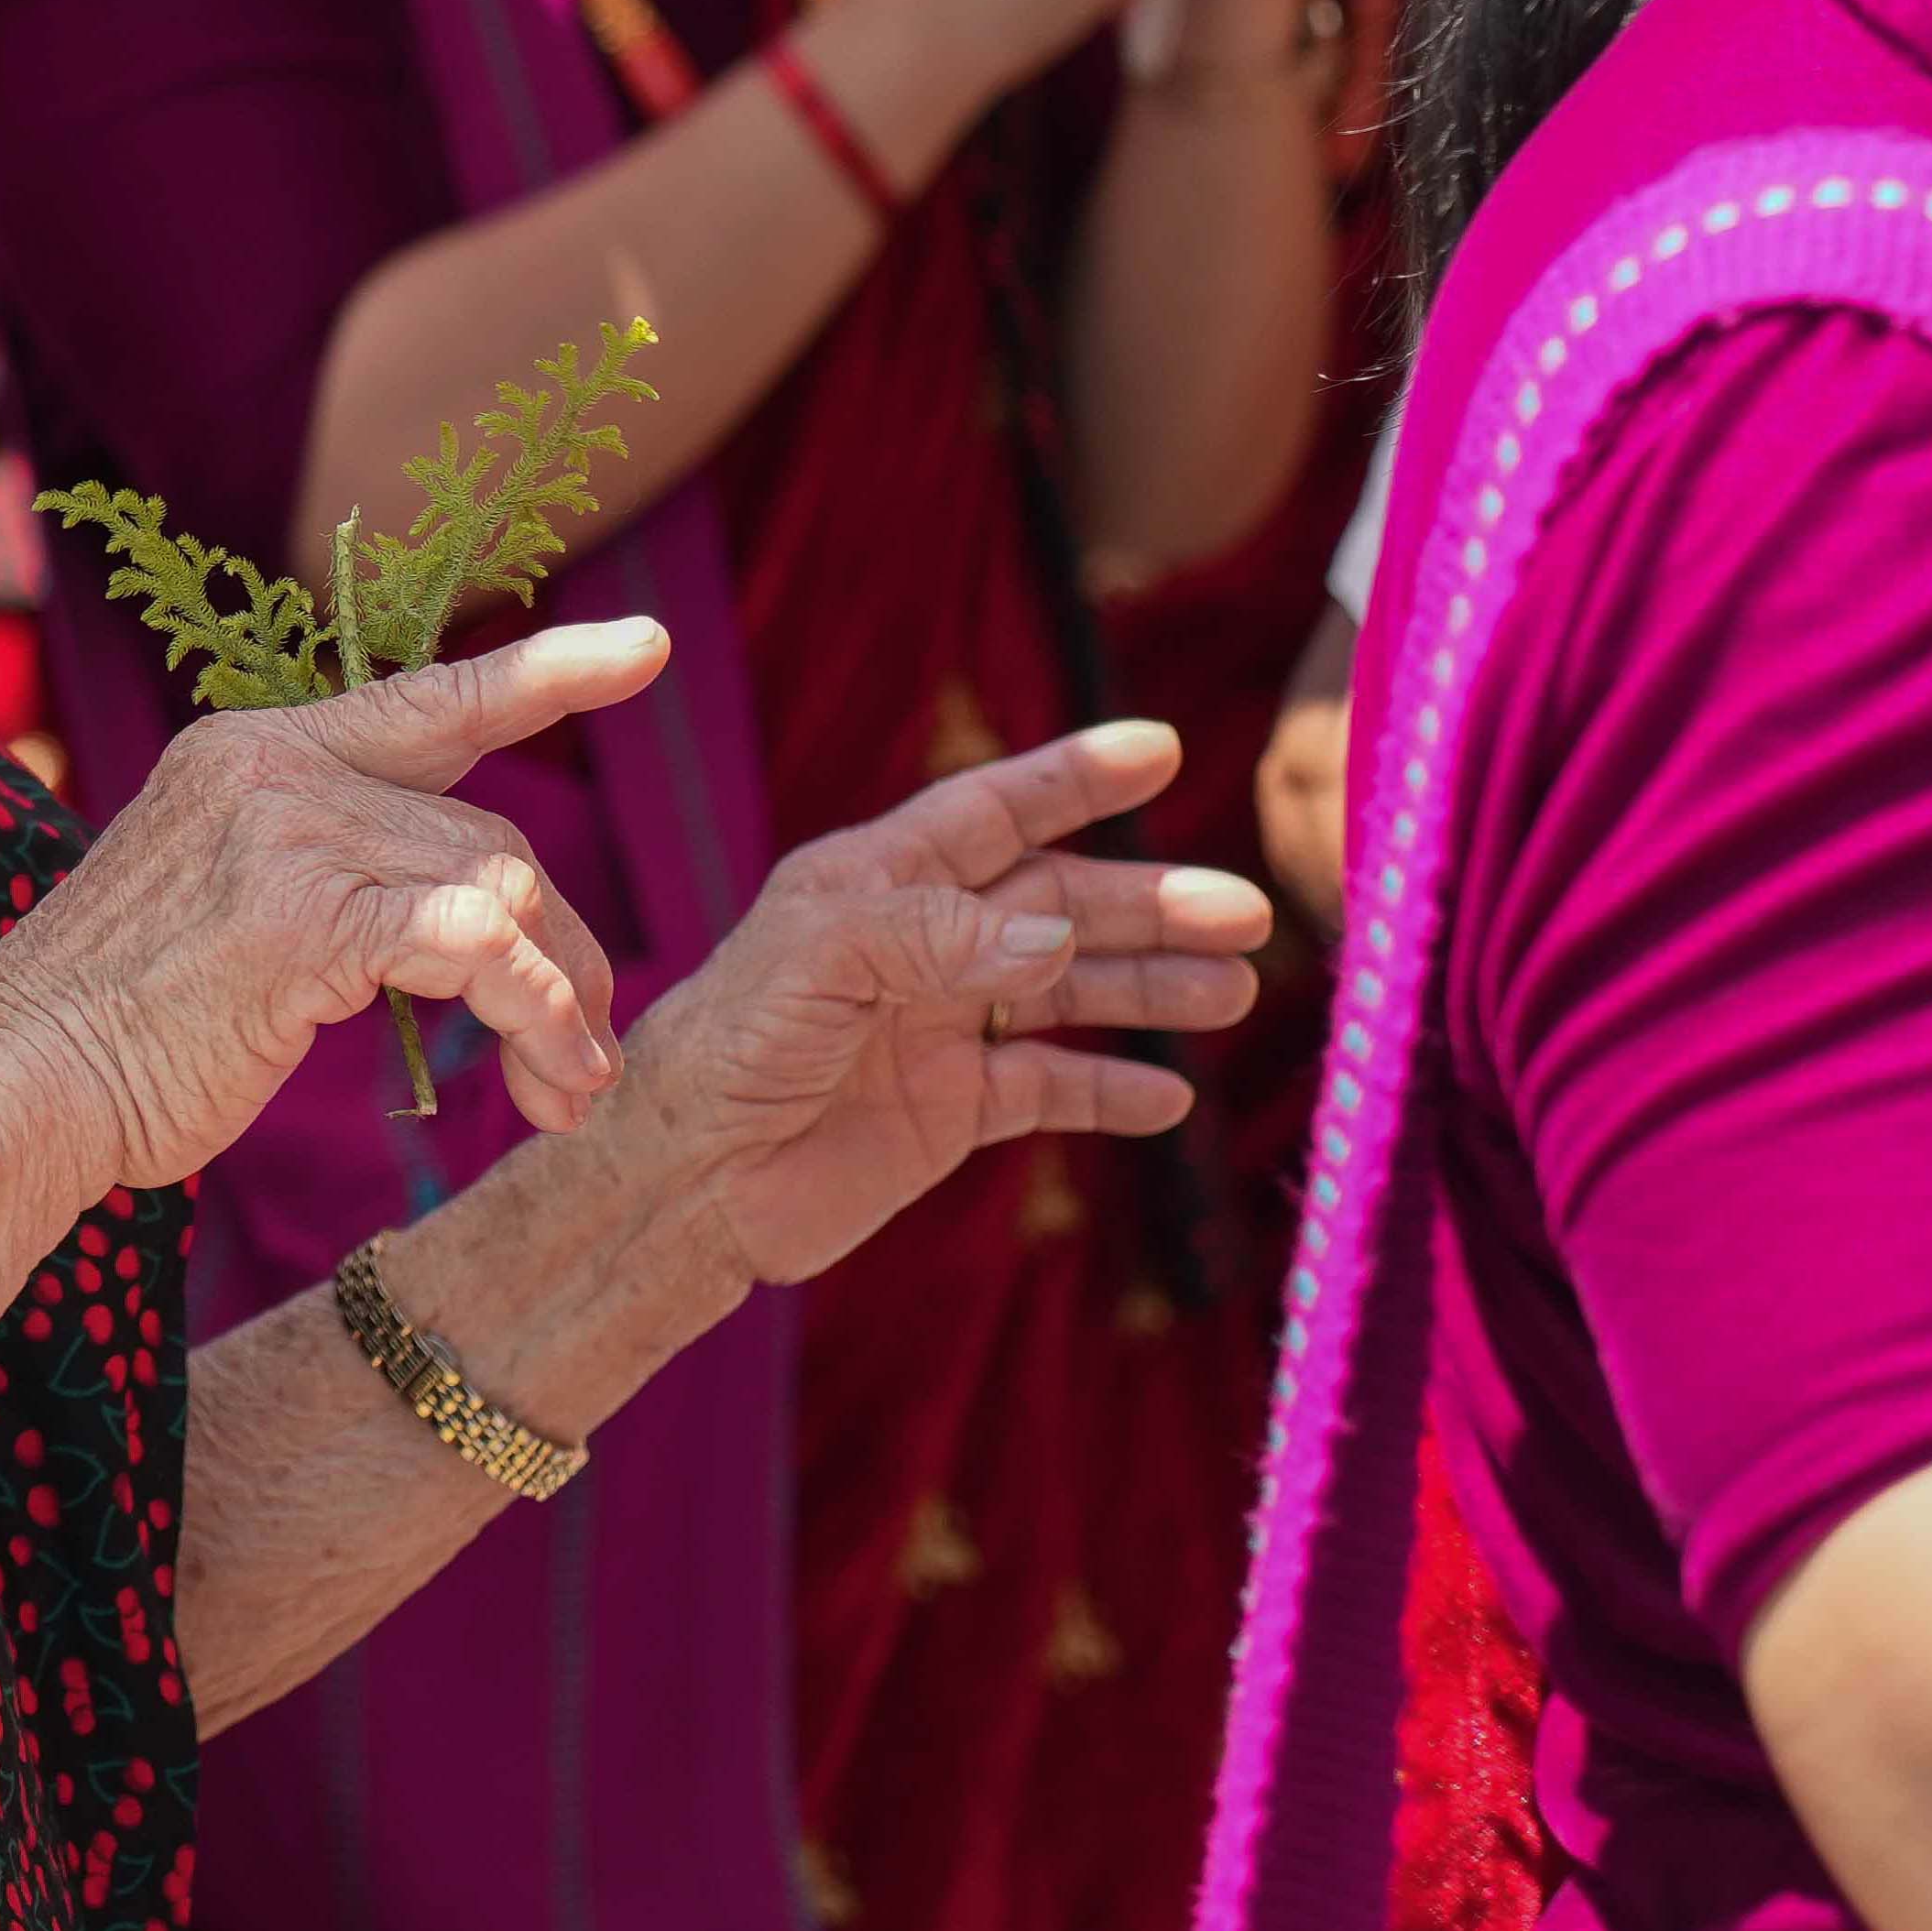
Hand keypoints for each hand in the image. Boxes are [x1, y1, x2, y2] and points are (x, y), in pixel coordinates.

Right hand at [0, 626, 664, 1188]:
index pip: (426, 698)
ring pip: (500, 888)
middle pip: (491, 834)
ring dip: (562, 999)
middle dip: (565, 950)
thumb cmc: (119, 1029)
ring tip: (571, 1091)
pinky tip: (546, 1074)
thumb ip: (322, 874)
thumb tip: (461, 917)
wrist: (19, 1087)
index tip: (642, 650)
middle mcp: (273, 766)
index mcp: (252, 752)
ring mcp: (287, 833)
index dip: (545, 674)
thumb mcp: (220, 910)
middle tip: (584, 1059)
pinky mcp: (303, 917)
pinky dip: (535, 1008)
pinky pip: (475, 942)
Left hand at [603, 718, 1269, 1292]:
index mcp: (877, 883)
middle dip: (1149, 905)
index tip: (1161, 749)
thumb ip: (937, 938)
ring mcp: (937, 1029)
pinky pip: (1048, 1089)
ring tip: (1235, 989)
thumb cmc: (727, 1049)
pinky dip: (1109, 1089)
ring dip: (1151, 989)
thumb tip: (1057, 930)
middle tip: (1245, 911)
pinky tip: (1169, 1094)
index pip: (994, 812)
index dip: (1074, 779)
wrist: (686, 1181)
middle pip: (1056, 905)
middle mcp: (917, 946)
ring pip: (1068, 992)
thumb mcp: (819, 964)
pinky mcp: (946, 1113)